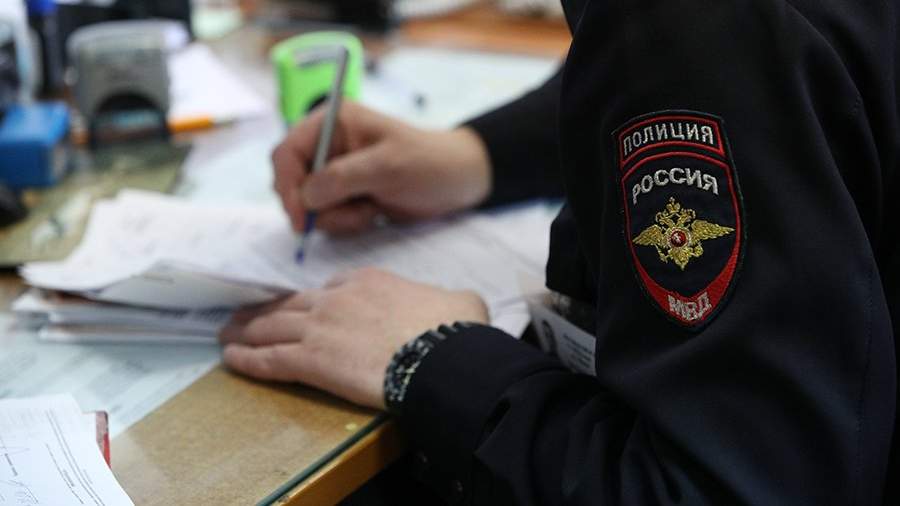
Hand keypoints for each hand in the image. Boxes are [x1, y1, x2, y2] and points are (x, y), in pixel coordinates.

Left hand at [218, 268, 488, 408]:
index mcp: (368, 282)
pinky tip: (231, 359)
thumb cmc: (454, 328)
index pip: (329, 289)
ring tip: (228, 333)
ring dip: (246, 330)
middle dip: (265, 311)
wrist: (440, 352)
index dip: (312, 301)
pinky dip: (247, 359)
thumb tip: (456, 307)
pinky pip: (269, 358)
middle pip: (291, 305)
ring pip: (272, 327)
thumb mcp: (459, 302)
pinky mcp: (311, 359)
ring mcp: (320, 327)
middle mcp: (336, 298)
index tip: (301, 308)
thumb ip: (447, 300)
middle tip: (245, 315)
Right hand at [273, 102, 491, 234]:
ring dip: (337, 217)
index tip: (301, 217)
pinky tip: (373, 213)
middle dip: (315, 207)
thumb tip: (305, 196)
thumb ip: (343, 178)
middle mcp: (327, 146)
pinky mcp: (344, 196)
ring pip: (308, 206)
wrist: (457, 181)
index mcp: (331, 123)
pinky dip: (347, 222)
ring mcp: (334, 172)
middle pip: (290, 182)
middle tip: (348, 215)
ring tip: (370, 209)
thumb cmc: (428, 163)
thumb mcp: (387, 167)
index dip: (287, 185)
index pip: (286, 152)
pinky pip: (326, 217)